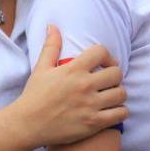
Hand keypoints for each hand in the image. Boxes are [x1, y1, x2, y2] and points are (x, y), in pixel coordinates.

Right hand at [11, 25, 127, 147]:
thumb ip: (51, 46)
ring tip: (111, 96)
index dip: (107, 56)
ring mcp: (90, 105)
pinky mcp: (93, 123)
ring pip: (121, 94)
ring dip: (118, 94)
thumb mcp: (41, 68)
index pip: (101, 52)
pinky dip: (120, 112)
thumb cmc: (34, 96)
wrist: (27, 125)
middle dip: (115, 76)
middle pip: (117, 73)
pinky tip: (111, 111)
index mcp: (73, 70)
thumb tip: (53, 26)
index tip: (104, 64)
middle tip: (108, 82)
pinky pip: (120, 114)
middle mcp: (84, 86)